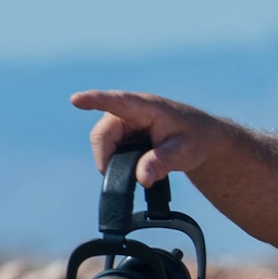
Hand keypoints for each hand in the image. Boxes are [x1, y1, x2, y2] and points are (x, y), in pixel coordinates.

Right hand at [69, 90, 220, 186]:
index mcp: (147, 106)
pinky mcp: (123, 133)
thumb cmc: (194, 139)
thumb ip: (162, 163)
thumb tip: (141, 178)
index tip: (76, 100)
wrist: (201, 139)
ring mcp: (124, 122)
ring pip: (104, 143)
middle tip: (127, 178)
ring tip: (140, 170)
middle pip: (103, 134)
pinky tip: (135, 166)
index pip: (117, 101)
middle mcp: (130, 111)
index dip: (95, 100)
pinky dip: (117, 161)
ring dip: (114, 160)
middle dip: (107, 158)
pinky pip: (109, 148)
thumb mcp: (183, 152)